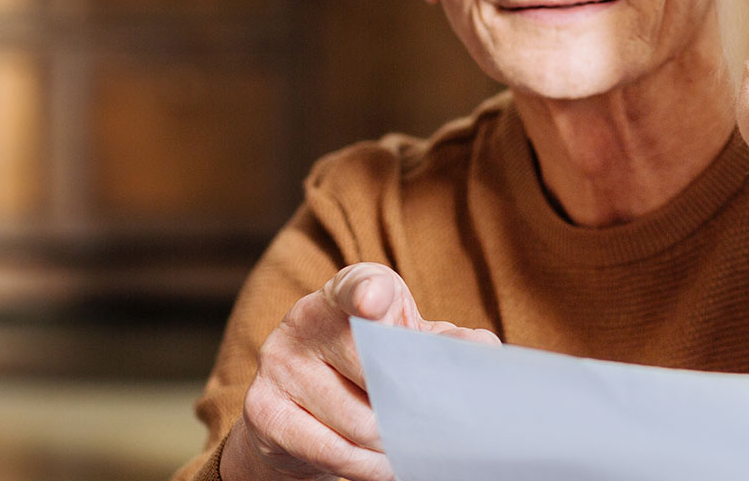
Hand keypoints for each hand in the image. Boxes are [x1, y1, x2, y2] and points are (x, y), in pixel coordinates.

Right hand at [221, 263, 499, 480]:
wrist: (299, 408)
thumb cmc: (370, 367)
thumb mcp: (408, 345)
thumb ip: (445, 344)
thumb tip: (485, 352)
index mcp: (347, 292)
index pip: (355, 286)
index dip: (368, 293)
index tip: (376, 301)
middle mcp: (305, 318)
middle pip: (373, 369)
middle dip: (410, 403)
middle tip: (432, 421)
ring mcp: (278, 363)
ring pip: (357, 420)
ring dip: (392, 444)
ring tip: (409, 447)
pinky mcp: (262, 408)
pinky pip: (330, 450)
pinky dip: (365, 467)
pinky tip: (383, 466)